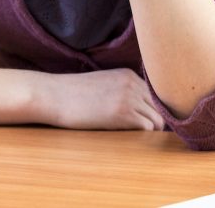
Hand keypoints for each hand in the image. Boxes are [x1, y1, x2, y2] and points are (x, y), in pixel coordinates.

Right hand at [38, 68, 165, 130]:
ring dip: (151, 130)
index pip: (155, 94)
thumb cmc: (71, 94)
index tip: (148, 121)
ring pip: (157, 119)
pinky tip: (131, 139)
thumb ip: (121, 90)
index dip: (154, 110)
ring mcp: (129, 98)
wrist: (53, 95)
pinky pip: (147, 128)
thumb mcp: (102, 83)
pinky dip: (144, 136)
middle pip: (160, 106)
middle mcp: (133, 84)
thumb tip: (134, 109)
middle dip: (157, 120)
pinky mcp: (122, 114)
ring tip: (139, 138)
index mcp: (129, 75)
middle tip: (146, 133)